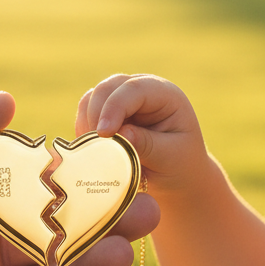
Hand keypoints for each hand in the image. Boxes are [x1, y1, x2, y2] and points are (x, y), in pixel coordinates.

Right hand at [76, 74, 208, 193]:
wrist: (177, 177)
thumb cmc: (180, 166)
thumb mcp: (170, 157)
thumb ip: (147, 144)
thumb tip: (120, 133)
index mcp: (165, 94)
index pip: (134, 89)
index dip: (115, 107)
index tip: (104, 134)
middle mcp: (142, 90)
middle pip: (108, 88)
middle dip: (97, 114)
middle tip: (96, 145)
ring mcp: (123, 98)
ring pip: (92, 98)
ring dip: (87, 122)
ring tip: (94, 150)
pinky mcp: (108, 111)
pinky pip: (86, 112)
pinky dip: (84, 128)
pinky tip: (91, 148)